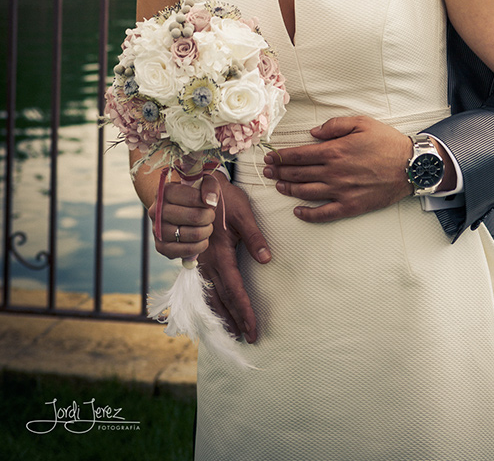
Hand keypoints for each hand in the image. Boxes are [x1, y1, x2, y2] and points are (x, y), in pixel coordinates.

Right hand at [148, 171, 218, 262]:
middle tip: (209, 216)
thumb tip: (210, 202)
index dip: (207, 203)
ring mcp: (157, 230)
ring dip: (206, 231)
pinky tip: (202, 239)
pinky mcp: (161, 247)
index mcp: (164, 191)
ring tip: (205, 226)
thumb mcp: (203, 183)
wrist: (178, 210)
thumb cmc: (193, 195)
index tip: (209, 203)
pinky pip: (188, 250)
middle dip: (209, 217)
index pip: (193, 198)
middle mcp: (157, 211)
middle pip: (195, 217)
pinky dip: (201, 245)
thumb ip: (209, 186)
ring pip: (194, 235)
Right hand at [149, 171, 270, 342]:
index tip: (254, 329)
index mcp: (220, 253)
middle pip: (222, 299)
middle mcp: (206, 262)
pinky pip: (201, 287)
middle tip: (248, 339)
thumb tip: (267, 260)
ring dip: (221, 316)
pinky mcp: (195, 258)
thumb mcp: (242, 212)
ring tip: (232, 333)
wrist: (193, 186)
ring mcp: (198, 262)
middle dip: (235, 320)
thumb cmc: (223, 197)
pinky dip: (209, 303)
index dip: (245, 311)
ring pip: (209, 296)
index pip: (235, 289)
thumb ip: (253, 237)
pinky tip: (214, 311)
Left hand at [262, 115, 412, 222]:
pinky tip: (297, 212)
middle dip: (279, 172)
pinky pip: (324, 214)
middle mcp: (334, 172)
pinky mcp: (350, 206)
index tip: (270, 157)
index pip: (298, 155)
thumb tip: (313, 133)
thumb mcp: (362, 123)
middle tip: (266, 172)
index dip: (281, 157)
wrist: (410, 166)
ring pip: (306, 193)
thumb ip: (334, 125)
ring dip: (288, 190)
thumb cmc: (387, 142)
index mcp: (335, 150)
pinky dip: (308, 214)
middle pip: (298, 174)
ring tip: (277, 187)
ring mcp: (341, 191)